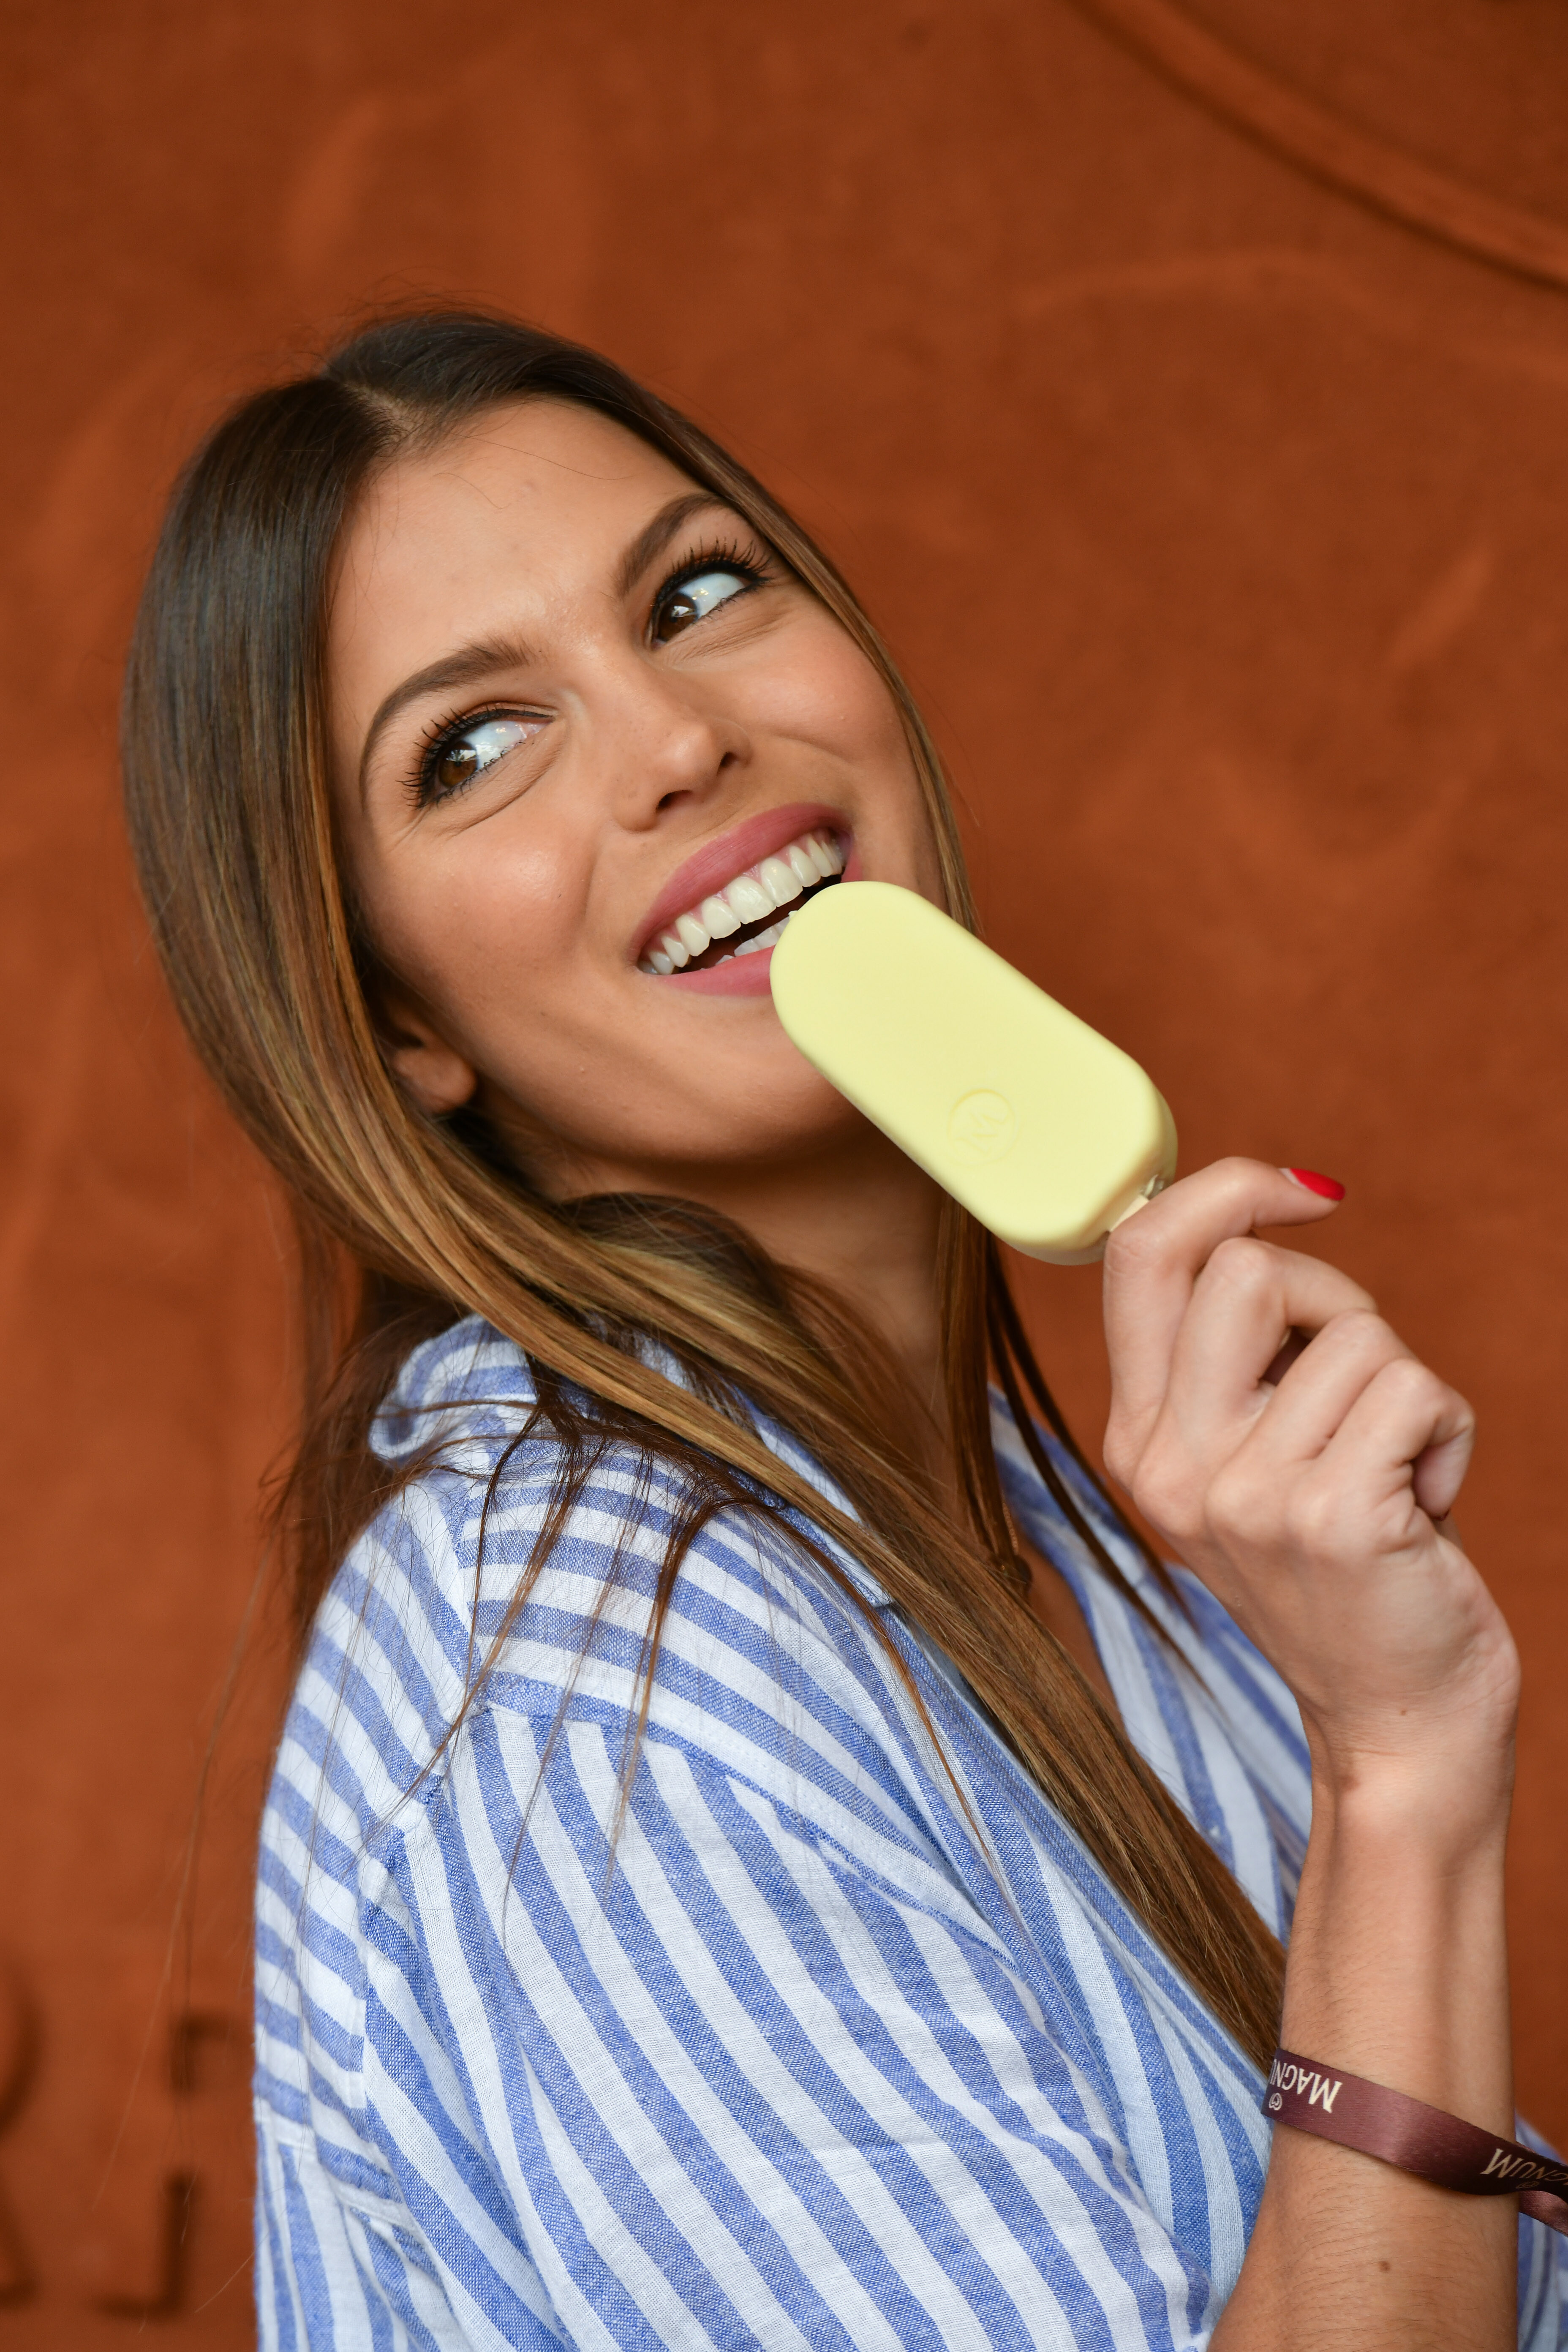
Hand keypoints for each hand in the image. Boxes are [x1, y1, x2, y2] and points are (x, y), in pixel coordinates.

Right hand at [1100, 1161, 1517, 1810]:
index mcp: (1137, 1439)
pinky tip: (1425, 1507)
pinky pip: (1419, 1391)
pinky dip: (1451, 1434)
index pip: (1139, 1253)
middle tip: (1360, 1385)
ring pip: (1357, 1332)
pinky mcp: (1334, 1517)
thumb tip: (1258, 1215)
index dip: (1224, 1190)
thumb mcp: (1248, 1460)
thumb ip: (1231, 1357)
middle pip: (1247, 1269)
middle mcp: (1169, 1465)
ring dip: (1406, 1388)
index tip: (1301, 1196)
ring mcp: (1244, 1495)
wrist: (1395, 1723)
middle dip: (1337, 1300)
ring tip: (1393, 1471)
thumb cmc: (1344, 1571)